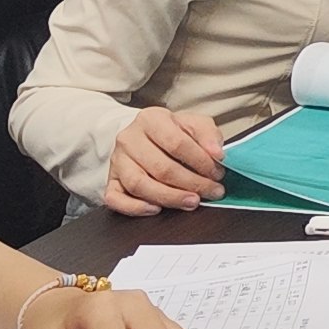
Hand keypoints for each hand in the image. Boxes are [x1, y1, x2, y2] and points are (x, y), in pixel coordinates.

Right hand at [100, 107, 224, 216]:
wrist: (142, 137)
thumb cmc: (171, 132)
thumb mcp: (193, 124)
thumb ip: (208, 134)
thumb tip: (217, 153)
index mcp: (150, 119)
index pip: (177, 143)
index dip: (201, 161)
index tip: (218, 173)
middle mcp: (129, 139)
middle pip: (160, 167)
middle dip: (191, 183)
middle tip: (212, 191)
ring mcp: (117, 161)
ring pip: (139, 185)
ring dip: (169, 197)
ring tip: (192, 202)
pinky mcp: (110, 181)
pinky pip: (115, 199)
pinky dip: (135, 208)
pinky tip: (156, 209)